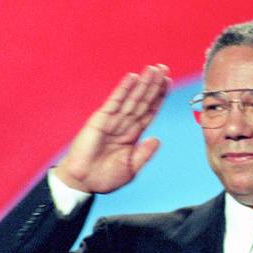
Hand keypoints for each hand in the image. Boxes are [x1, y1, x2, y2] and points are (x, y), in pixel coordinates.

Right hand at [54, 65, 170, 192]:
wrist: (83, 183)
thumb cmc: (105, 177)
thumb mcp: (131, 168)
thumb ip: (144, 153)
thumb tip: (157, 139)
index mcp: (133, 135)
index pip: (149, 111)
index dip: (159, 97)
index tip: (168, 83)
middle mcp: (124, 124)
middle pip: (142, 100)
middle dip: (153, 85)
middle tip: (164, 68)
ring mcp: (112, 121)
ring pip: (131, 98)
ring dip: (142, 83)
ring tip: (153, 69)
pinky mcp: (99, 120)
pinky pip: (114, 102)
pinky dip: (123, 89)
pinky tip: (132, 78)